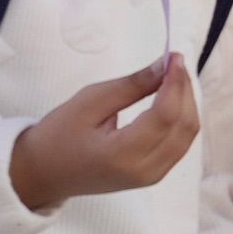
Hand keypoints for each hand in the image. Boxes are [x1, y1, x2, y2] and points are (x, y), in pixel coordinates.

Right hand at [7, 56, 197, 213]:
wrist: (45, 174)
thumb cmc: (58, 136)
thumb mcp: (89, 102)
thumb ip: (130, 85)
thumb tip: (164, 66)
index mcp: (122, 155)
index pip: (165, 115)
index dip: (175, 82)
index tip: (173, 56)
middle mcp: (143, 171)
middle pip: (184, 125)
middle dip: (184, 90)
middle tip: (173, 62)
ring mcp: (151, 177)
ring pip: (187, 135)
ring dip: (186, 103)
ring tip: (172, 77)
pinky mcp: (153, 175)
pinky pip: (180, 143)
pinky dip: (181, 118)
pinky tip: (170, 99)